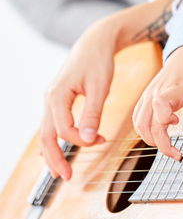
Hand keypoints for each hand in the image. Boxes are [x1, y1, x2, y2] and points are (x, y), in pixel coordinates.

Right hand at [40, 0, 177, 179]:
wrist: (95, 42)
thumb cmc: (99, 61)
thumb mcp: (100, 87)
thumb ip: (93, 113)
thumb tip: (88, 137)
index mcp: (57, 95)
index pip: (64, 129)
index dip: (82, 140)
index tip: (101, 140)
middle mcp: (49, 99)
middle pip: (46, 136)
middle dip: (55, 158)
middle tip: (67, 177)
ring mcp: (50, 99)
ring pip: (45, 132)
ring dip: (53, 152)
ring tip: (61, 171)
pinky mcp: (56, 100)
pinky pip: (49, 125)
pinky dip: (53, 140)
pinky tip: (54, 152)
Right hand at [132, 45, 182, 159]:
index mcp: (172, 90)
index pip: (159, 105)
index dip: (164, 120)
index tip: (178, 122)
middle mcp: (156, 93)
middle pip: (147, 123)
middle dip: (160, 143)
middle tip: (176, 153)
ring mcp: (147, 95)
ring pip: (139, 123)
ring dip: (150, 139)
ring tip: (167, 145)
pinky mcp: (144, 98)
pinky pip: (137, 118)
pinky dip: (144, 130)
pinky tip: (157, 134)